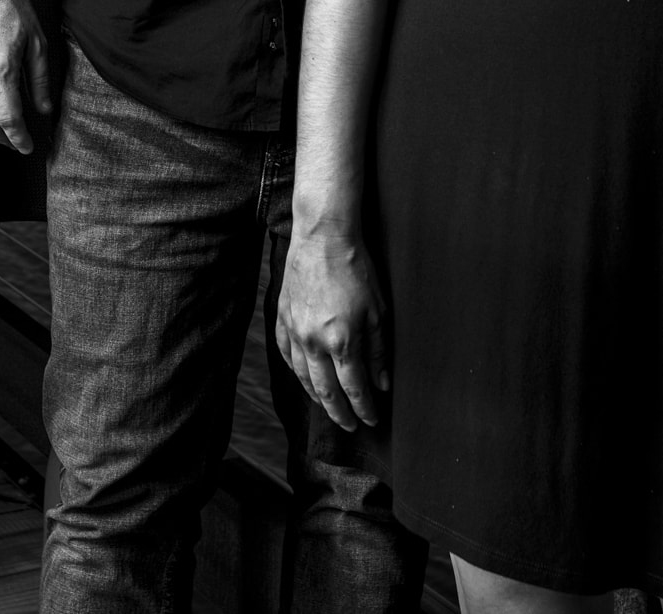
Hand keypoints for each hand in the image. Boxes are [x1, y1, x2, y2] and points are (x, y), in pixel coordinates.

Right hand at [275, 223, 389, 430]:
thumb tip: (381, 384)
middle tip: (350, 425)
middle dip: (340, 413)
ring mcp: (294, 330)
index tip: (371, 421)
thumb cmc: (355, 269)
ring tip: (328, 407)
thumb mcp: (378, 311)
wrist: (322, 237)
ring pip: (303, 377)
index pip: (354, 388)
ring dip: (317, 397)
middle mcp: (314, 342)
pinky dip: (295, 371)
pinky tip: (303, 377)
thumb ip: (378, 351)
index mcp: (342, 341)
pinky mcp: (282, 317)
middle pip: (326, 390)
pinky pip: (285, 354)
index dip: (364, 409)